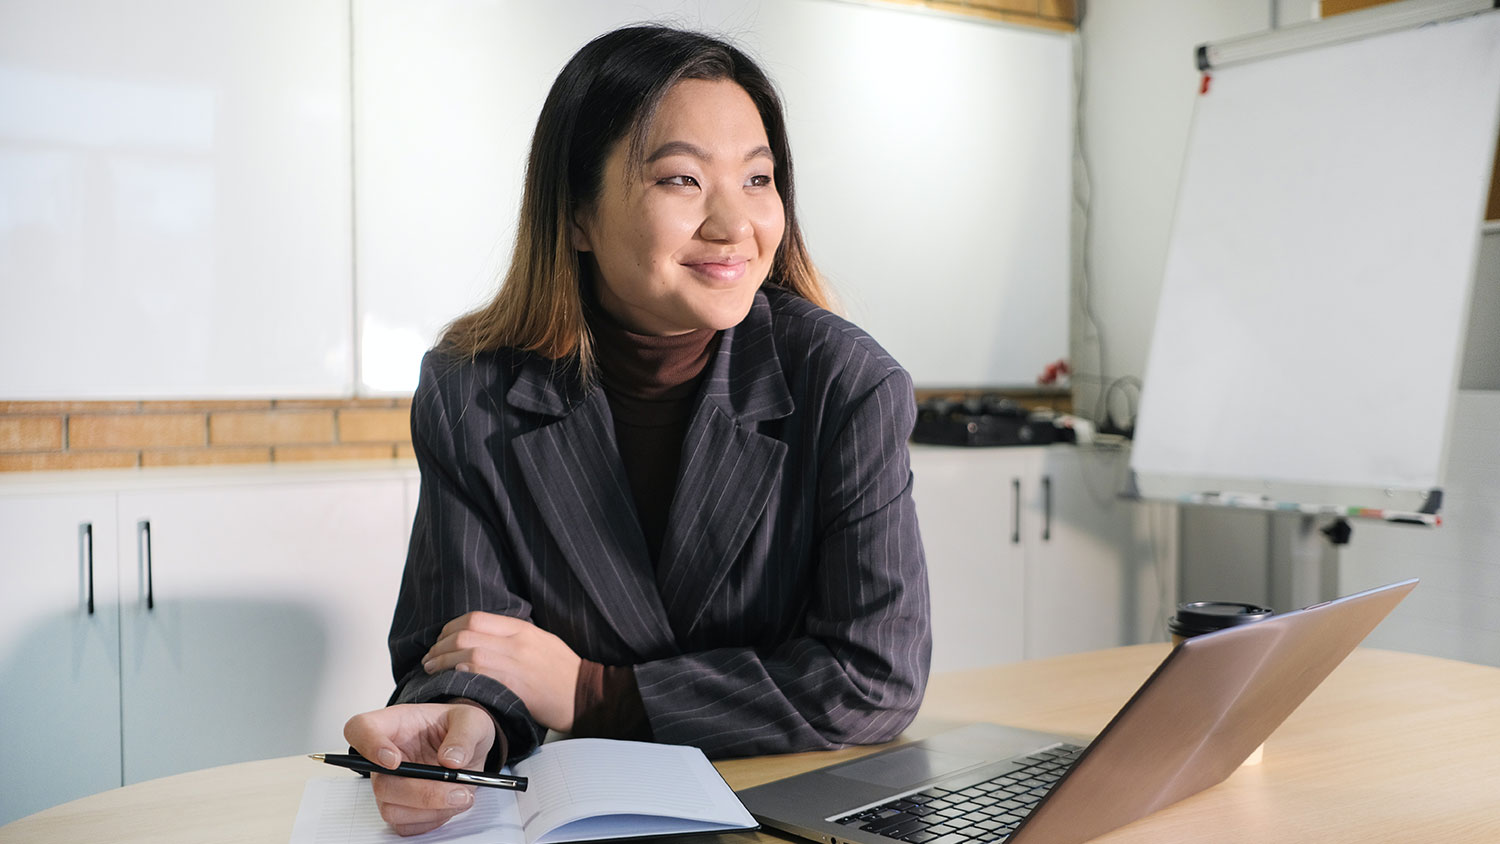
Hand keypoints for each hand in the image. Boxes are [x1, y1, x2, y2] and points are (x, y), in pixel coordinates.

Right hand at [343, 701, 495, 836]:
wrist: (467, 747)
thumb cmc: (459, 727)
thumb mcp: (472, 719)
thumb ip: (465, 734)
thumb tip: (452, 760)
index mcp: (394, 725)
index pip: (360, 729)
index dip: (369, 746)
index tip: (395, 760)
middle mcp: (385, 758)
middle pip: (380, 784)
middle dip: (421, 793)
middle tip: (457, 790)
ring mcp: (390, 785)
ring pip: (392, 810)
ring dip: (431, 809)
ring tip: (462, 795)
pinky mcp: (401, 808)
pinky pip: (406, 825)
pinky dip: (433, 820)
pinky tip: (451, 804)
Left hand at [423, 611, 582, 731]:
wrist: (585, 695)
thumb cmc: (563, 672)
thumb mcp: (541, 641)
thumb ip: (513, 636)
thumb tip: (483, 635)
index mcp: (522, 629)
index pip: (476, 618)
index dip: (450, 628)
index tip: (441, 638)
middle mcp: (517, 642)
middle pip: (466, 634)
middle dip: (440, 645)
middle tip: (430, 656)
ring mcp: (516, 663)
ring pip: (467, 654)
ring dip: (442, 662)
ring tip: (431, 669)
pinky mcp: (515, 686)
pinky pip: (479, 676)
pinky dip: (458, 676)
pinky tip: (449, 681)